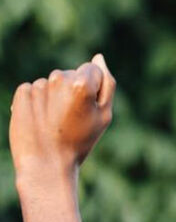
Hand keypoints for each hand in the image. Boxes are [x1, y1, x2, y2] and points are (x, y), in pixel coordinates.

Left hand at [9, 55, 115, 180]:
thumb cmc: (80, 141)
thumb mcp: (104, 115)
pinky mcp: (22, 93)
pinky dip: (37, 100)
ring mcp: (39, 85)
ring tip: (55, 121)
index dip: (94, 89)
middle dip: (73, 91)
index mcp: (82, 82)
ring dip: (55, 97)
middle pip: (71, 74)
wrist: (46, 163)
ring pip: (53, 83)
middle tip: (72, 119)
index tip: (88, 110)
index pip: (92, 70)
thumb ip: (107, 84)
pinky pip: (34, 88)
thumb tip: (98, 58)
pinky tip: (41, 118)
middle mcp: (59, 78)